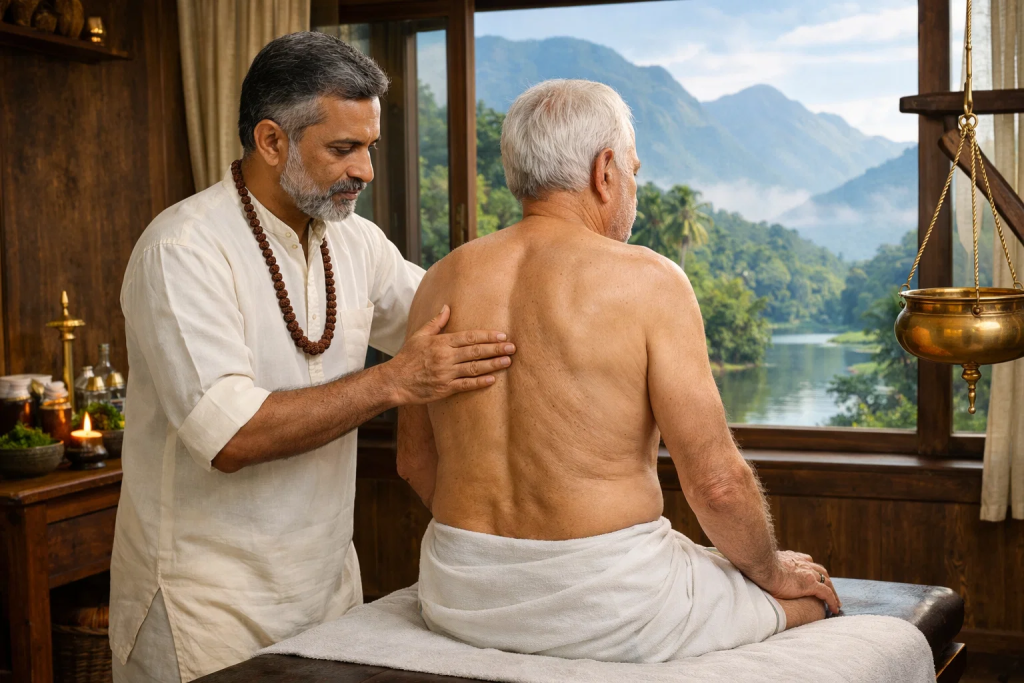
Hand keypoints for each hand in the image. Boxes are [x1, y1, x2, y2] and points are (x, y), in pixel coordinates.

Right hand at [386, 305, 514, 403]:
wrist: (395, 380)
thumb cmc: (408, 357)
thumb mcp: (420, 335)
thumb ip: (436, 322)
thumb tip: (447, 307)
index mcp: (441, 343)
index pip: (469, 337)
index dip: (487, 336)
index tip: (502, 335)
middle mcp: (446, 357)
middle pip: (475, 352)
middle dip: (495, 349)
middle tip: (512, 347)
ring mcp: (446, 374)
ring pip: (474, 368)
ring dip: (492, 365)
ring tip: (508, 361)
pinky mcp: (445, 389)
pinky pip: (466, 385)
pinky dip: (480, 382)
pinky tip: (492, 379)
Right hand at [764, 550, 840, 614]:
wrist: (763, 566)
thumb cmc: (759, 565)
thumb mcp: (765, 562)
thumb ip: (769, 566)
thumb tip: (759, 571)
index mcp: (792, 558)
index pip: (808, 562)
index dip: (813, 570)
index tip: (815, 577)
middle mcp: (803, 564)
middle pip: (821, 572)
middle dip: (826, 581)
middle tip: (830, 591)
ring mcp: (808, 573)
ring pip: (827, 582)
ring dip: (833, 592)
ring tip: (836, 603)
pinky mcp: (810, 584)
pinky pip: (826, 593)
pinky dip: (832, 601)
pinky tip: (835, 609)